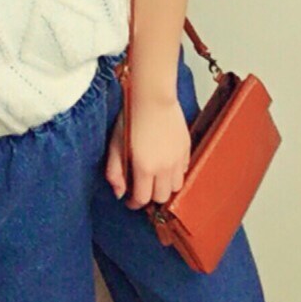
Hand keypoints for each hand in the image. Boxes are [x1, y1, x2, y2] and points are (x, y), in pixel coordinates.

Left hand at [105, 95, 190, 209]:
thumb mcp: (115, 145)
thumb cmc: (131, 117)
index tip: (130, 200)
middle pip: (162, 197)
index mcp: (145, 168)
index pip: (143, 199)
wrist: (153, 97)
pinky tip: (166, 164)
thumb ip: (114, 172)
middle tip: (142, 189)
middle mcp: (164, 167)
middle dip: (151, 197)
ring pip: (176, 186)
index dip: (135, 203)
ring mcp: (178, 158)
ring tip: (156, 178)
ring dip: (166, 186)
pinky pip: (184, 170)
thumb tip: (119, 193)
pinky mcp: (186, 148)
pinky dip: (175, 173)